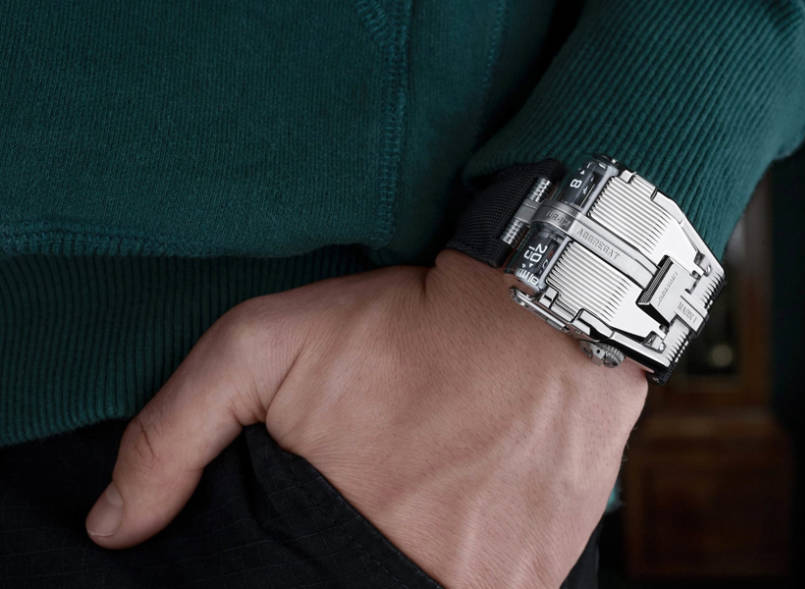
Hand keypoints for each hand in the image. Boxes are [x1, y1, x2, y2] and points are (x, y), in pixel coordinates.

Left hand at [85, 249, 646, 586]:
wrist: (547, 313)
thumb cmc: (408, 325)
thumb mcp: (264, 347)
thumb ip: (175, 437)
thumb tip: (114, 527)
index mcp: (340, 549)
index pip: (293, 588)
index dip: (293, 565)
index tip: (308, 526)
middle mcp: (420, 581)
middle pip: (357, 587)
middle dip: (350, 556)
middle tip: (372, 494)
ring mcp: (492, 586)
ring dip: (417, 557)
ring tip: (425, 494)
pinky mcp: (542, 575)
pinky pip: (487, 587)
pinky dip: (464, 557)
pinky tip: (464, 504)